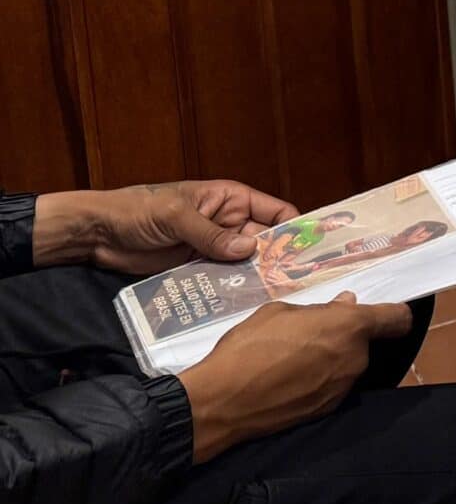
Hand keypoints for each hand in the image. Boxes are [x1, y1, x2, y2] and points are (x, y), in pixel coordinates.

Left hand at [35, 180, 295, 273]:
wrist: (97, 233)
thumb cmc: (138, 210)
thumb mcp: (176, 216)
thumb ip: (211, 234)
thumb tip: (249, 251)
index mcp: (230, 199)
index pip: (275, 212)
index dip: (294, 228)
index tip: (311, 251)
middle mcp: (228, 223)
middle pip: (265, 242)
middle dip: (278, 260)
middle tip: (295, 284)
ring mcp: (212, 247)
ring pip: (244, 264)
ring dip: (255, 278)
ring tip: (271, 298)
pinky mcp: (195, 268)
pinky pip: (221, 279)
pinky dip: (230, 290)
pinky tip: (240, 304)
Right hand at [179, 293, 414, 462]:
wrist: (220, 403)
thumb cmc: (249, 347)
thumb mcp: (280, 312)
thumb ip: (319, 309)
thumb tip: (345, 304)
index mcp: (350, 327)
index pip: (397, 319)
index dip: (393, 314)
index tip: (380, 313)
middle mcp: (356, 359)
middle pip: (364, 342)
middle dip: (344, 336)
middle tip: (310, 332)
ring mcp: (343, 388)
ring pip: (347, 365)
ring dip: (331, 358)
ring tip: (292, 357)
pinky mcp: (326, 411)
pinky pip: (331, 386)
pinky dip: (318, 380)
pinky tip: (288, 380)